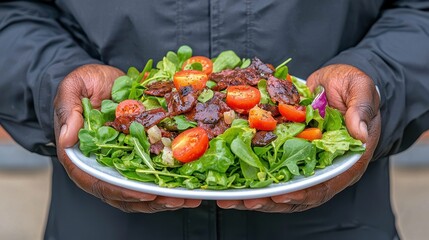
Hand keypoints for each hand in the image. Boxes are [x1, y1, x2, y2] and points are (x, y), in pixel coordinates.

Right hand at [53, 64, 200, 212]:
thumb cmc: (86, 84)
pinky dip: (171, 181)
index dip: (122, 191)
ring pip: (142, 188)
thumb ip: (68, 109)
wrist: (106, 79)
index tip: (145, 194)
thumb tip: (66, 139)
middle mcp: (102, 164)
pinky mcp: (139, 155)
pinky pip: (154, 173)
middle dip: (151, 200)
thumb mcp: (74, 87)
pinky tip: (189, 183)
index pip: (98, 182)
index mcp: (81, 155)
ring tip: (188, 198)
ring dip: (165, 196)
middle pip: (125, 192)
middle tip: (176, 200)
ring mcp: (122, 162)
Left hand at [217, 64, 380, 211]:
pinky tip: (231, 174)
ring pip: (279, 183)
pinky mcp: (288, 149)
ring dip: (255, 192)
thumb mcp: (361, 90)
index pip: (324, 186)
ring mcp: (303, 159)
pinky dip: (251, 170)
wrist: (336, 81)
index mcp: (345, 161)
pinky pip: (269, 163)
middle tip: (246, 202)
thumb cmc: (354, 86)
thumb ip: (360, 109)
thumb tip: (359, 134)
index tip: (280, 196)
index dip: (303, 194)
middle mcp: (322, 166)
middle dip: (270, 200)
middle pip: (296, 193)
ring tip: (230, 198)